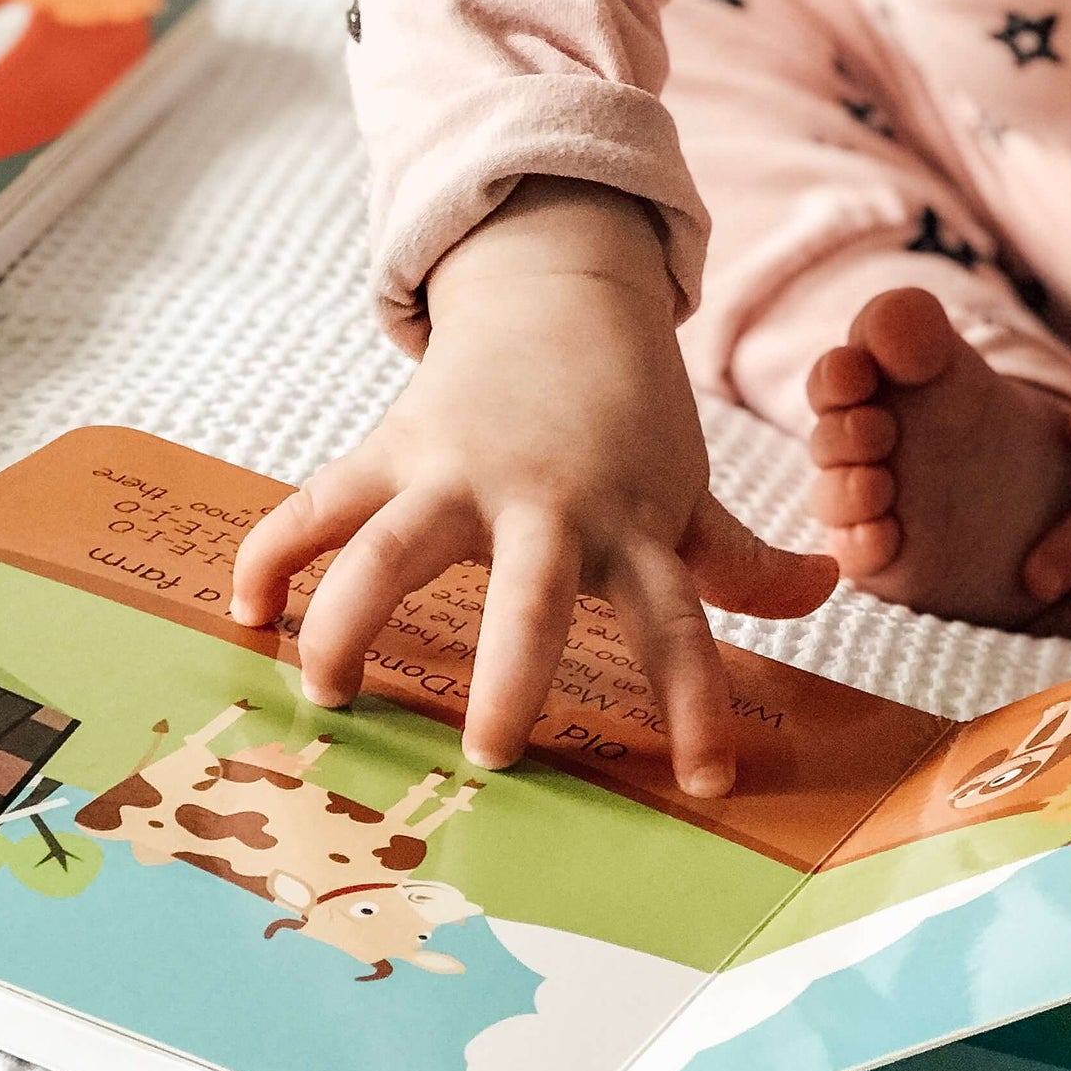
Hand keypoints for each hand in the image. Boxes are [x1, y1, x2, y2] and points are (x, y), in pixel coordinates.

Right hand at [230, 179, 835, 791]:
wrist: (560, 289)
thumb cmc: (625, 412)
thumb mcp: (685, 482)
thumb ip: (740, 554)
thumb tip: (825, 590)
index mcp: (629, 524)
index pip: (678, 622)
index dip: (694, 701)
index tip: (706, 781)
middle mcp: (547, 504)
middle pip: (533, 593)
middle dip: (513, 672)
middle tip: (490, 754)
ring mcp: (462, 471)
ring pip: (396, 545)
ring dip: (354, 616)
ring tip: (328, 693)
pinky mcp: (395, 447)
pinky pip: (321, 501)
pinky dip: (274, 551)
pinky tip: (245, 610)